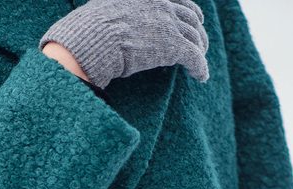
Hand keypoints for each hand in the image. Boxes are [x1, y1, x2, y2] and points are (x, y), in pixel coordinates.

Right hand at [40, 0, 209, 90]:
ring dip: (200, 50)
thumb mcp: (104, 8)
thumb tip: (99, 13)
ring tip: (199, 64)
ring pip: (195, 38)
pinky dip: (200, 67)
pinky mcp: (174, 46)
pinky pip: (194, 57)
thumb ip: (112, 9)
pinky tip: (201, 77)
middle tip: (200, 44)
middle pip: (191, 18)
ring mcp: (170, 25)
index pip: (178, 0)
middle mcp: (163, 5)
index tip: (195, 20)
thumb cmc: (92, 29)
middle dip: (198, 31)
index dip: (188, 11)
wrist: (96, 39)